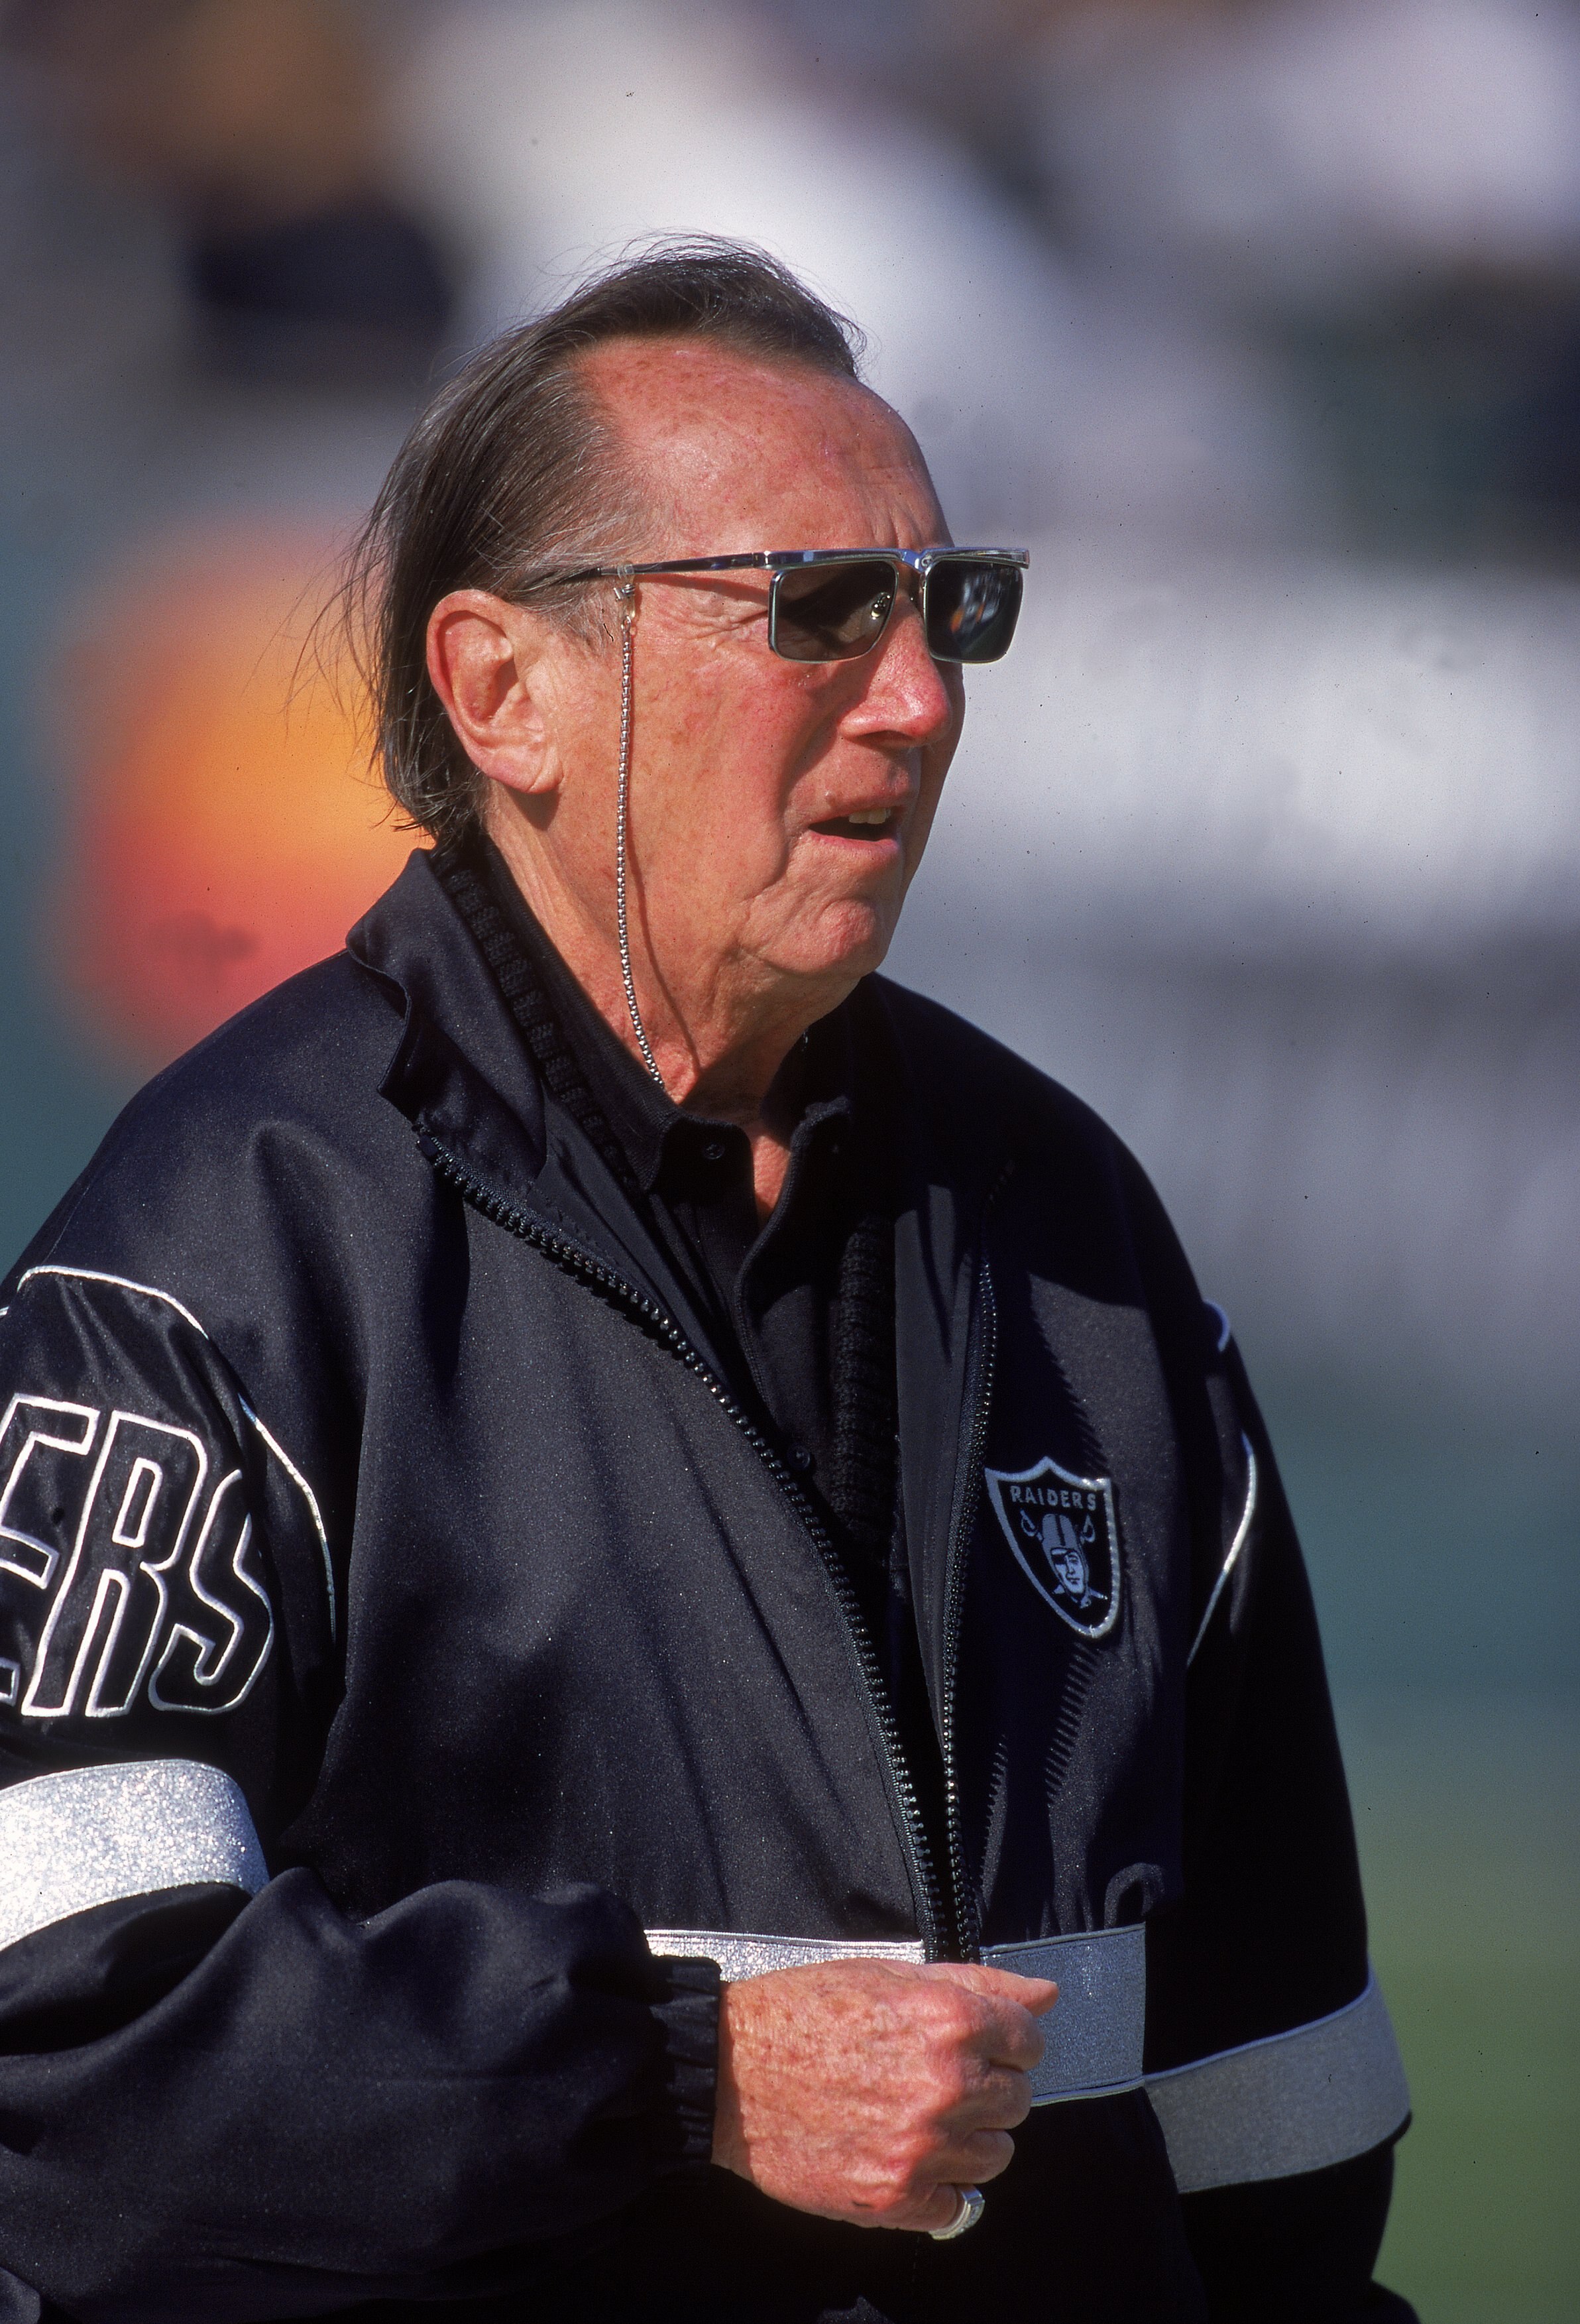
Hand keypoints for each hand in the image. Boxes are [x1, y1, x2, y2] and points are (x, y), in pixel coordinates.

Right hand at [710, 1957, 1057, 2231]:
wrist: (728, 2072)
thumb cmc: (804, 2012)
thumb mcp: (890, 1975)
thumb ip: (978, 1984)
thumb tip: (1045, 1995)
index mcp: (948, 2020)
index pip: (1029, 2041)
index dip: (1006, 2041)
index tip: (982, 2045)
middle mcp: (945, 2085)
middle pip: (1017, 2101)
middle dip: (987, 2088)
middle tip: (937, 2079)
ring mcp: (921, 2147)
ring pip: (995, 2157)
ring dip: (968, 2139)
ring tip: (919, 2118)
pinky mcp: (893, 2197)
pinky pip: (956, 2206)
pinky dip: (937, 2187)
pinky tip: (903, 2156)